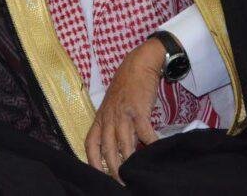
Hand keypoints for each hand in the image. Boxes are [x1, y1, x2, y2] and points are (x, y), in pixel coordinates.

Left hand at [85, 38, 163, 182]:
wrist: (138, 64)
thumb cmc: (126, 86)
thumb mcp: (113, 106)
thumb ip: (113, 124)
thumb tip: (118, 145)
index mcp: (100, 117)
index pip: (90, 142)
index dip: (92, 160)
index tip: (98, 174)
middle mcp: (108, 117)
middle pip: (107, 148)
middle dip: (113, 168)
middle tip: (121, 182)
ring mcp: (122, 113)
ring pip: (123, 143)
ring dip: (130, 161)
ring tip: (136, 173)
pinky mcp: (138, 110)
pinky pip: (144, 132)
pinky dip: (150, 144)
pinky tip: (156, 151)